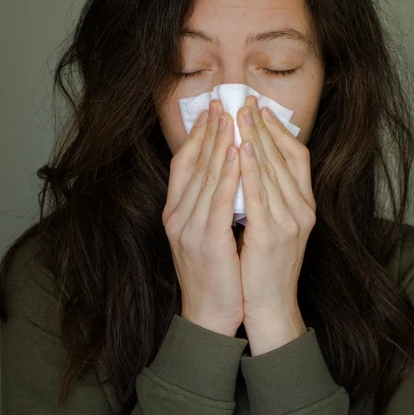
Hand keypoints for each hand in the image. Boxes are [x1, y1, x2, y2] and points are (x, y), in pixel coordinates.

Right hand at [163, 99, 242, 336]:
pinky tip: (238, 154)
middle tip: (223, 101)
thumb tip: (226, 172)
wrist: (210, 313)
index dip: (197, 134)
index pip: (183, 163)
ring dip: (219, 143)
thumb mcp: (207, 233)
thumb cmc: (216, 274)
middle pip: (192, 163)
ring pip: (204, 175)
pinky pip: (217, 199)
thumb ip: (211, 204)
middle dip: (209, 129)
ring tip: (232, 117)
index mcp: (176, 213)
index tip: (211, 110)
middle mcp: (177, 216)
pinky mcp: (206, 240)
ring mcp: (188, 227)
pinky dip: (227, 173)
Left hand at [236, 95, 314, 353]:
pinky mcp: (271, 235)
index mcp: (305, 206)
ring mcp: (289, 222)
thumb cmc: (266, 269)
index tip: (260, 109)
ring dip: (255, 138)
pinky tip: (242, 149)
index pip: (298, 156)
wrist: (271, 308)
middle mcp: (302, 210)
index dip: (279, 130)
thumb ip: (270, 198)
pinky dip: (252, 168)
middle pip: (285, 157)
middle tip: (246, 100)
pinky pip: (260, 194)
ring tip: (240, 114)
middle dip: (263, 126)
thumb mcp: (275, 227)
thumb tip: (255, 165)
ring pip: (273, 169)